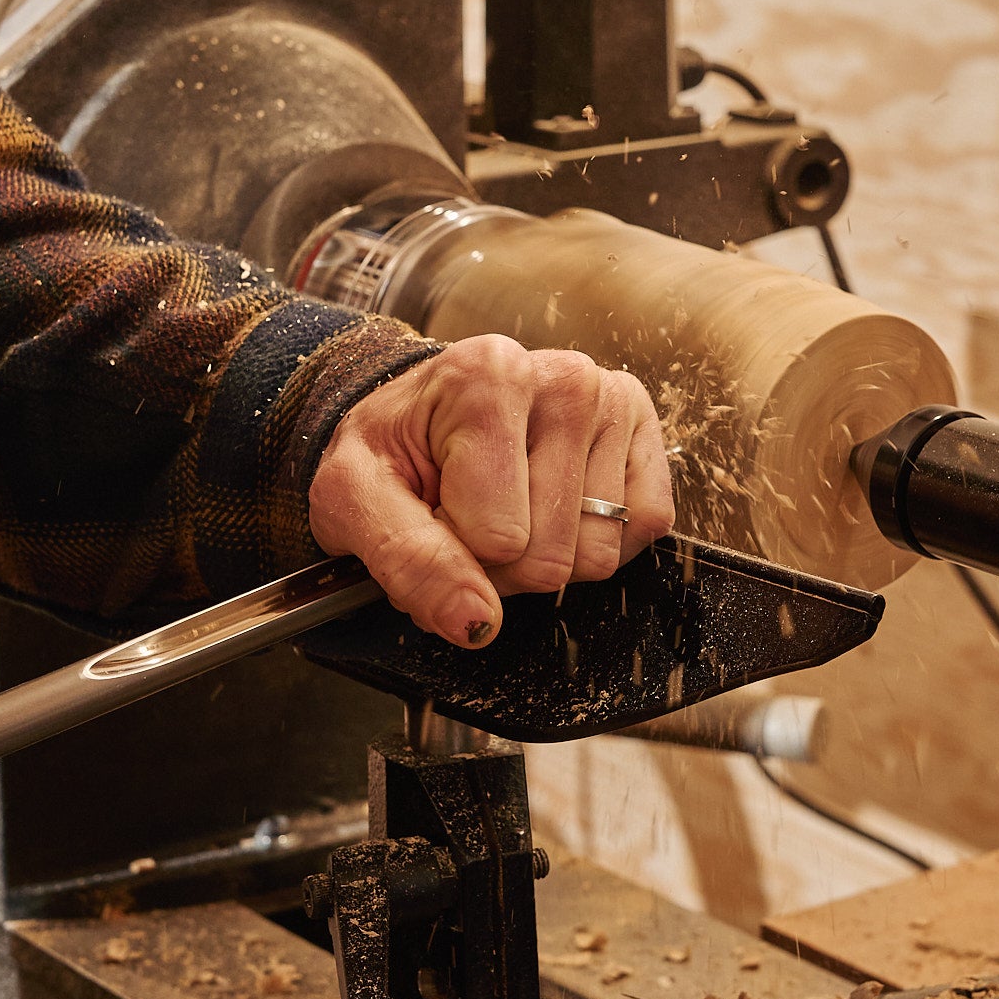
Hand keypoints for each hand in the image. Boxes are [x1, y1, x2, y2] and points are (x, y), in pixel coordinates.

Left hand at [310, 336, 674, 646]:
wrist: (418, 419)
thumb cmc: (389, 453)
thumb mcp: (353, 500)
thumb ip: (407, 561)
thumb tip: (478, 622)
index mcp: (487, 376)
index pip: (498, 539)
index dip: (456, 553)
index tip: (431, 514)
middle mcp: (564, 378)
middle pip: (552, 557)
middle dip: (500, 566)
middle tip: (464, 521)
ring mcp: (612, 402)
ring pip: (598, 555)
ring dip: (544, 557)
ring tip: (503, 511)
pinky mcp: (645, 434)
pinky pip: (644, 529)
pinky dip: (592, 541)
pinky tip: (552, 505)